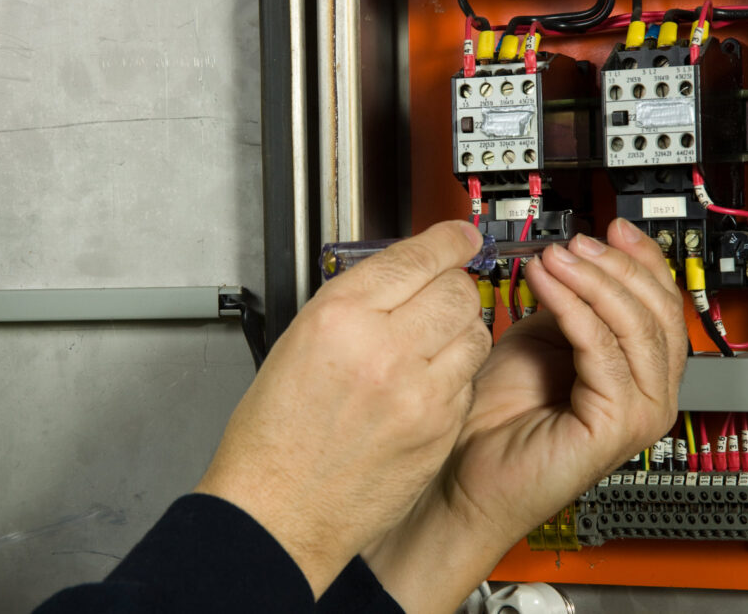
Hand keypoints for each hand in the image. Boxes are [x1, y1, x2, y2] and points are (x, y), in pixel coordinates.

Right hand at [196, 221, 491, 596]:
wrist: (279, 512)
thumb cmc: (273, 437)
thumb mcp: (297, 344)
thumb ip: (354, 304)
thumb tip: (400, 276)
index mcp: (339, 318)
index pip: (413, 257)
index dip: (445, 240)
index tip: (459, 236)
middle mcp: (384, 350)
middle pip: (456, 289)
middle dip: (453, 284)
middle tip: (440, 292)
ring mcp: (419, 392)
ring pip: (474, 331)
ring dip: (459, 326)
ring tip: (430, 341)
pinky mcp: (440, 429)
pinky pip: (468, 378)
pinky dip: (456, 371)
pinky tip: (426, 381)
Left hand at [365, 219, 686, 612]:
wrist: (465, 471)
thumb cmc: (495, 418)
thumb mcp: (538, 341)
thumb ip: (569, 307)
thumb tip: (577, 262)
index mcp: (638, 371)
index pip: (661, 303)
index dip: (641, 260)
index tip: (612, 227)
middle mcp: (650, 393)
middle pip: (658, 310)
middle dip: (616, 265)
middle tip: (576, 242)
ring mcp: (640, 411)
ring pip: (635, 325)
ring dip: (592, 281)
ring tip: (555, 259)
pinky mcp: (617, 424)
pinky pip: (603, 350)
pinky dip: (573, 309)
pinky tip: (546, 286)